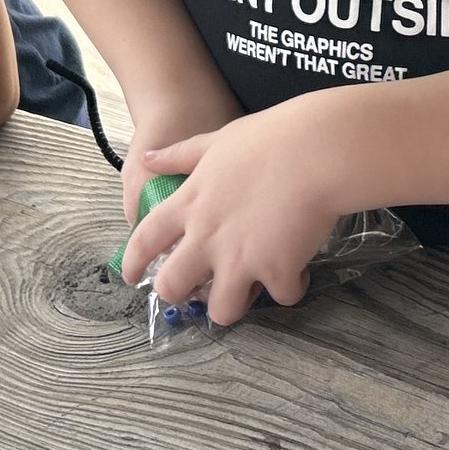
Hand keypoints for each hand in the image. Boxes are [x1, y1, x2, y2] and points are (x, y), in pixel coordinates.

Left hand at [118, 103, 336, 326]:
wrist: (316, 151)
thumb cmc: (270, 138)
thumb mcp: (219, 140)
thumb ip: (181, 155)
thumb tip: (148, 158)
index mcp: (190, 205)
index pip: (145, 240)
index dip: (134, 263)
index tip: (132, 277)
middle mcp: (207, 239)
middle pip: (173, 287)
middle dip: (181, 294)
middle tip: (199, 288)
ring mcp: (241, 260)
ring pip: (221, 311)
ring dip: (234, 304)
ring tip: (250, 289)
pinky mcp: (277, 272)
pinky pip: (282, 296)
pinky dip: (290, 287)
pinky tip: (298, 271)